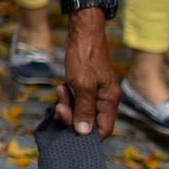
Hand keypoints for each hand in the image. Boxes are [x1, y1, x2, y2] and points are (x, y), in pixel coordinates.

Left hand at [51, 11, 118, 137]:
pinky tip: (60, 87)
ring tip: (60, 91)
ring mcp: (95, 92)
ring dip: (66, 105)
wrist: (82, 33)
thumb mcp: (82, 85)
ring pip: (79, 111)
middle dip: (71, 117)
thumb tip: (84, 133)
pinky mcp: (85, 86)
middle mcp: (104, 99)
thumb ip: (84, 110)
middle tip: (59, 106)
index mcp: (109, 101)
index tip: (70, 133)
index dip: (87, 136)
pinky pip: (75, 100)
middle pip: (88, 122)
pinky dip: (66, 97)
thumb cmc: (84, 57)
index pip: (103, 130)